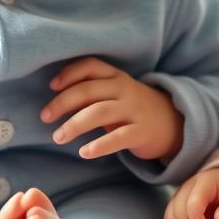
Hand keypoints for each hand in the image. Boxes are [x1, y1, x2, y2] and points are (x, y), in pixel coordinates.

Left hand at [42, 57, 183, 161]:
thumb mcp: (115, 94)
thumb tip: (55, 100)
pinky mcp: (141, 132)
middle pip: (88, 90)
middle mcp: (125, 89)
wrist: (173, 123)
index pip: (90, 66)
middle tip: (44, 117)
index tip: (51, 86)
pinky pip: (118, 138)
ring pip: (99, 112)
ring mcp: (135, 110)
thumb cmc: (132, 108)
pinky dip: (99, 145)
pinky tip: (84, 152)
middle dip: (62, 103)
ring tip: (58, 137)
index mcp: (116, 76)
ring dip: (74, 124)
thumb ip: (91, 93)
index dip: (69, 74)